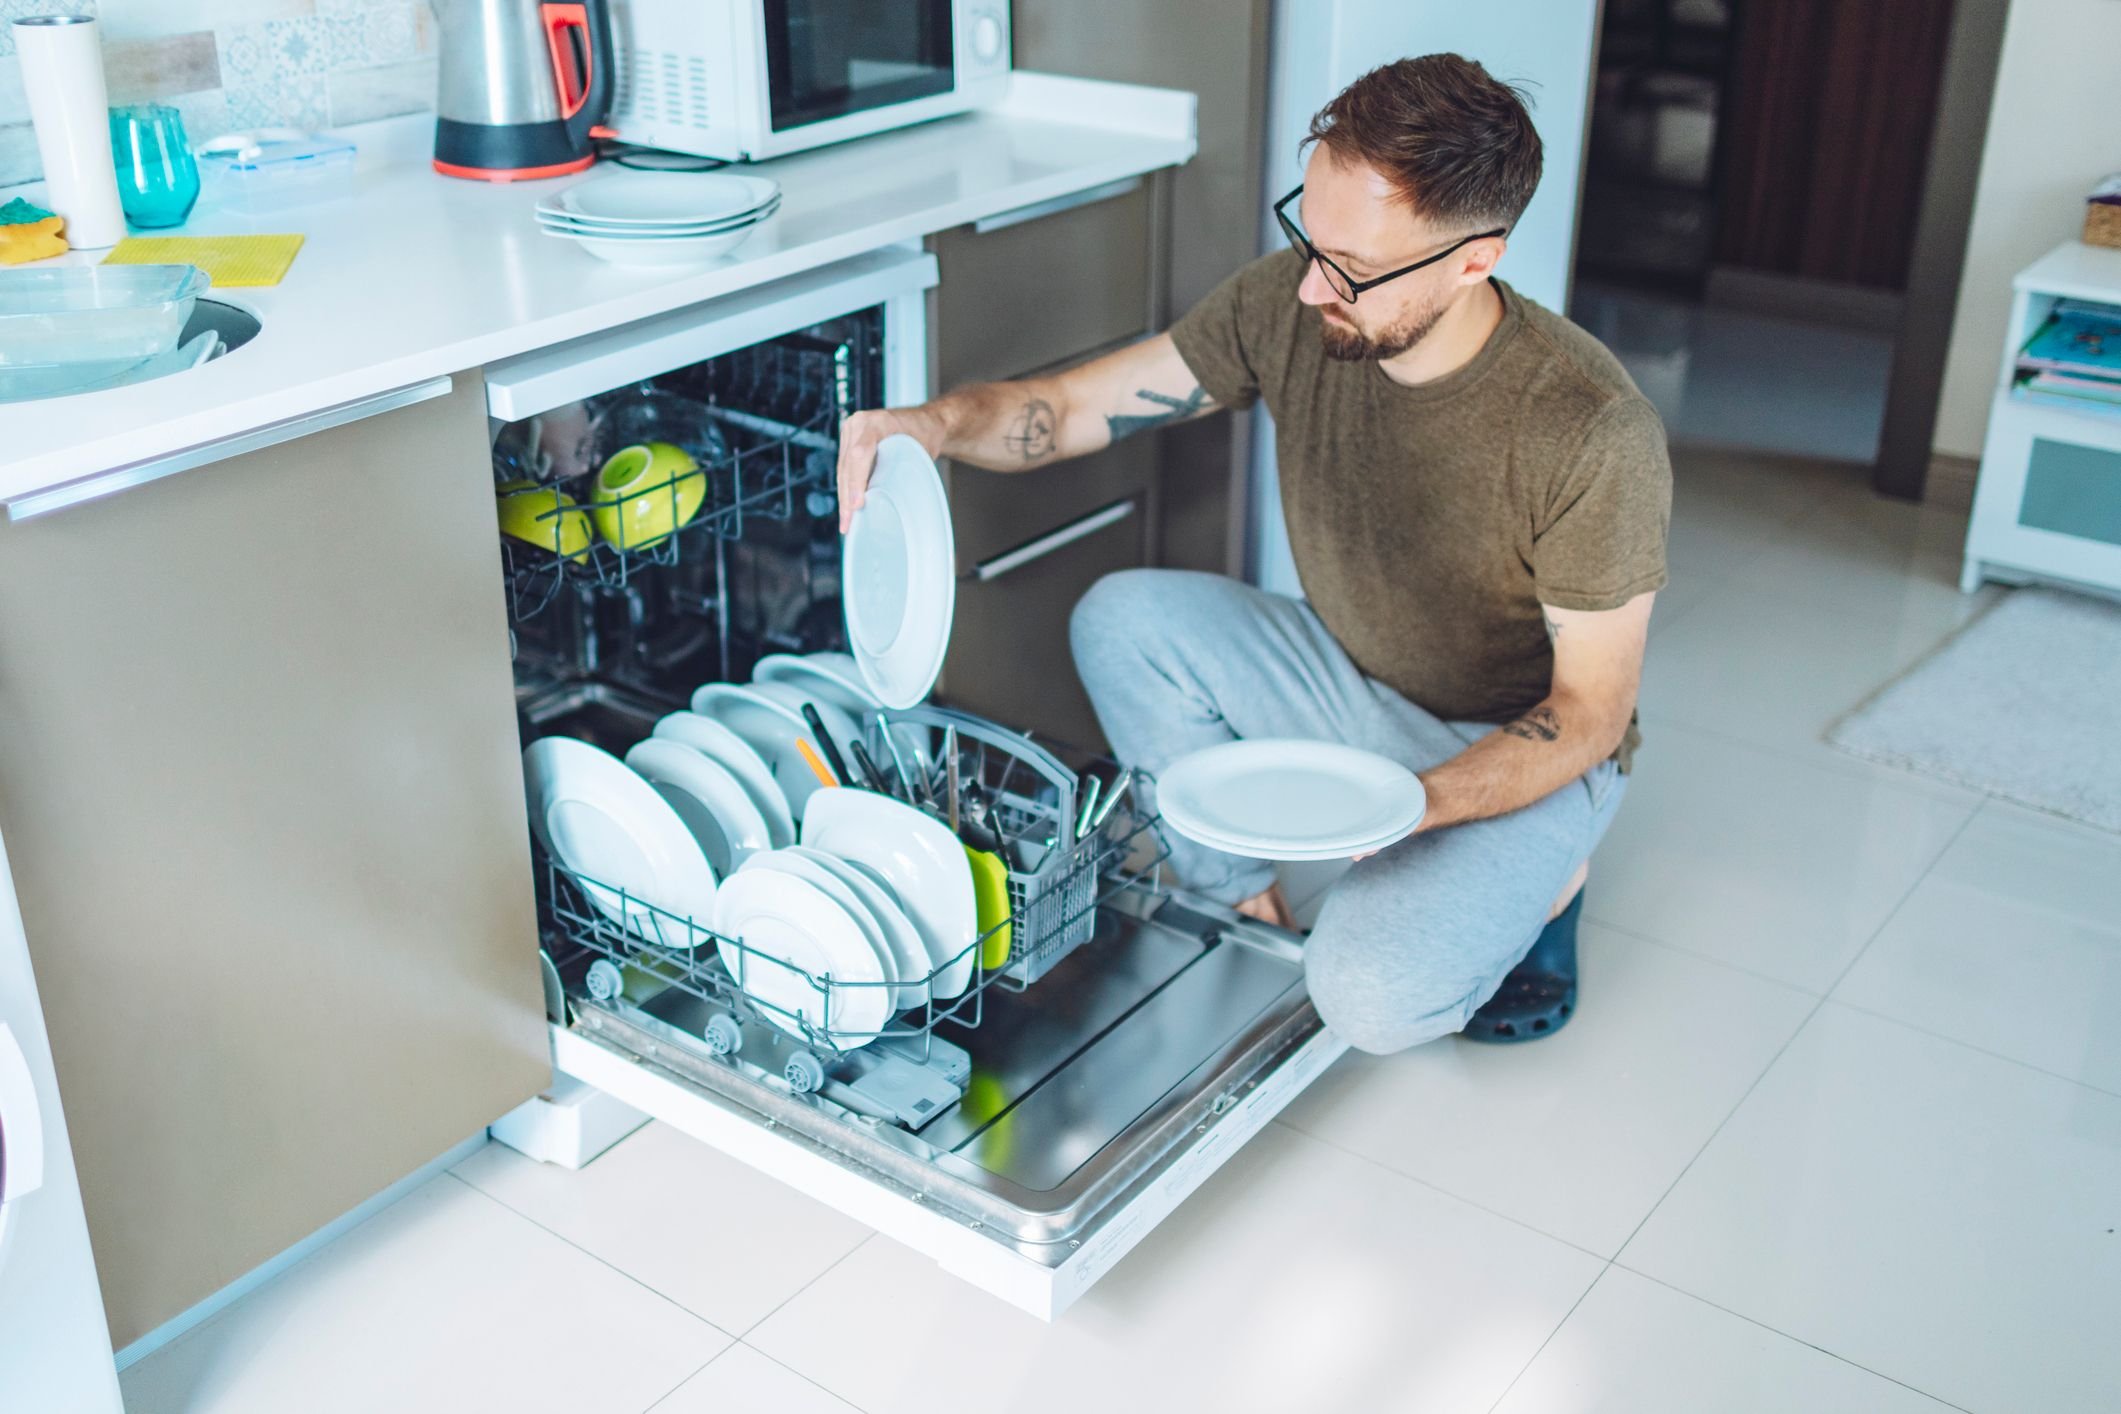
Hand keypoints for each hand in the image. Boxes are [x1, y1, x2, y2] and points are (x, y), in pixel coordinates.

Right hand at [837, 405, 947, 532]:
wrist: (923, 422)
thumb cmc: (925, 435)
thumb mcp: (920, 450)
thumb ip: (903, 470)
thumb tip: (891, 503)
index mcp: (876, 422)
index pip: (859, 454)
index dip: (856, 481)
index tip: (857, 504)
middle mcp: (858, 424)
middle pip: (847, 465)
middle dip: (847, 496)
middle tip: (848, 523)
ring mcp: (850, 432)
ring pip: (842, 470)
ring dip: (844, 498)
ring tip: (846, 523)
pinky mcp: (848, 442)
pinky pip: (844, 469)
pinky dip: (847, 490)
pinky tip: (847, 508)